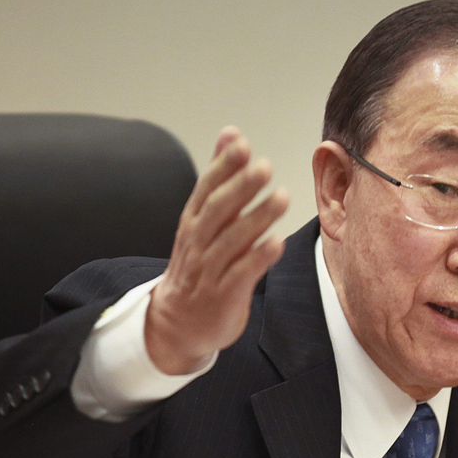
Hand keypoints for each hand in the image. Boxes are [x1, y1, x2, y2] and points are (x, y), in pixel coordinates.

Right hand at [145, 127, 288, 373]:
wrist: (176, 324)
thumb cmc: (198, 264)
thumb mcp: (203, 218)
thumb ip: (220, 176)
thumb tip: (231, 133)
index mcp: (194, 222)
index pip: (206, 189)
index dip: (223, 167)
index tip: (241, 145)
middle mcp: (199, 243)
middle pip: (218, 212)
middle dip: (241, 188)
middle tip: (264, 166)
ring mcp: (209, 271)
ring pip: (232, 241)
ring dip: (257, 219)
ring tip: (282, 198)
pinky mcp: (224, 296)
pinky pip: (241, 275)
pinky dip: (258, 259)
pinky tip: (277, 243)